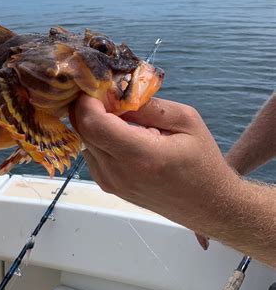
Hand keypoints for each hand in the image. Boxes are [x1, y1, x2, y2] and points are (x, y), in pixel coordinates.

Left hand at [70, 94, 238, 230]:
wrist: (205, 205)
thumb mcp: (186, 121)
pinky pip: (91, 152)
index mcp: (141, 155)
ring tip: (119, 114)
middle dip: (89, 106)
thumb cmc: (202, 161)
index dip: (88, 100)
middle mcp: (118, 172)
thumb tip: (115, 91)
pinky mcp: (107, 185)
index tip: (100, 84)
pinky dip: (98, 137)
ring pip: (84, 140)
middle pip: (83, 130)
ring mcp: (109, 182)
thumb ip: (148, 105)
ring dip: (93, 122)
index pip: (93, 123)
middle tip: (108, 92)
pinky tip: (120, 133)